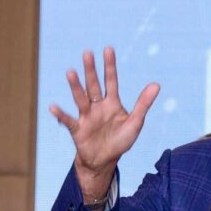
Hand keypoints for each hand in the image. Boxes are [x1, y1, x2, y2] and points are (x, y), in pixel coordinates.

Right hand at [50, 47, 159, 201]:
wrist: (105, 160)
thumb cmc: (120, 140)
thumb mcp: (135, 123)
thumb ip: (143, 104)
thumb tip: (156, 84)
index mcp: (112, 103)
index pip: (111, 81)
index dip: (110, 66)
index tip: (108, 49)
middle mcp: (97, 106)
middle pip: (93, 85)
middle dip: (91, 70)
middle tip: (87, 53)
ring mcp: (86, 117)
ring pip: (80, 98)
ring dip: (75, 86)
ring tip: (70, 72)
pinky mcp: (78, 130)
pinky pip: (68, 121)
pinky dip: (61, 114)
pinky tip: (53, 106)